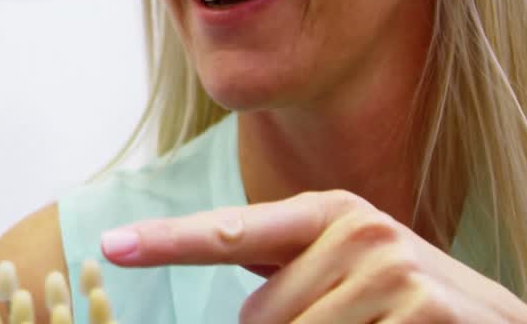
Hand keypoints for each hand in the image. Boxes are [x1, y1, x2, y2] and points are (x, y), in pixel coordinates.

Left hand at [99, 190, 526, 322]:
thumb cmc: (403, 307)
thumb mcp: (342, 275)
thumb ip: (282, 271)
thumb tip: (229, 304)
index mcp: (326, 213)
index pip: (230, 230)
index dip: (167, 241)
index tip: (110, 245)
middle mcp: (355, 227)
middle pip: (257, 316)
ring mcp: (389, 265)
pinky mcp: (416, 304)